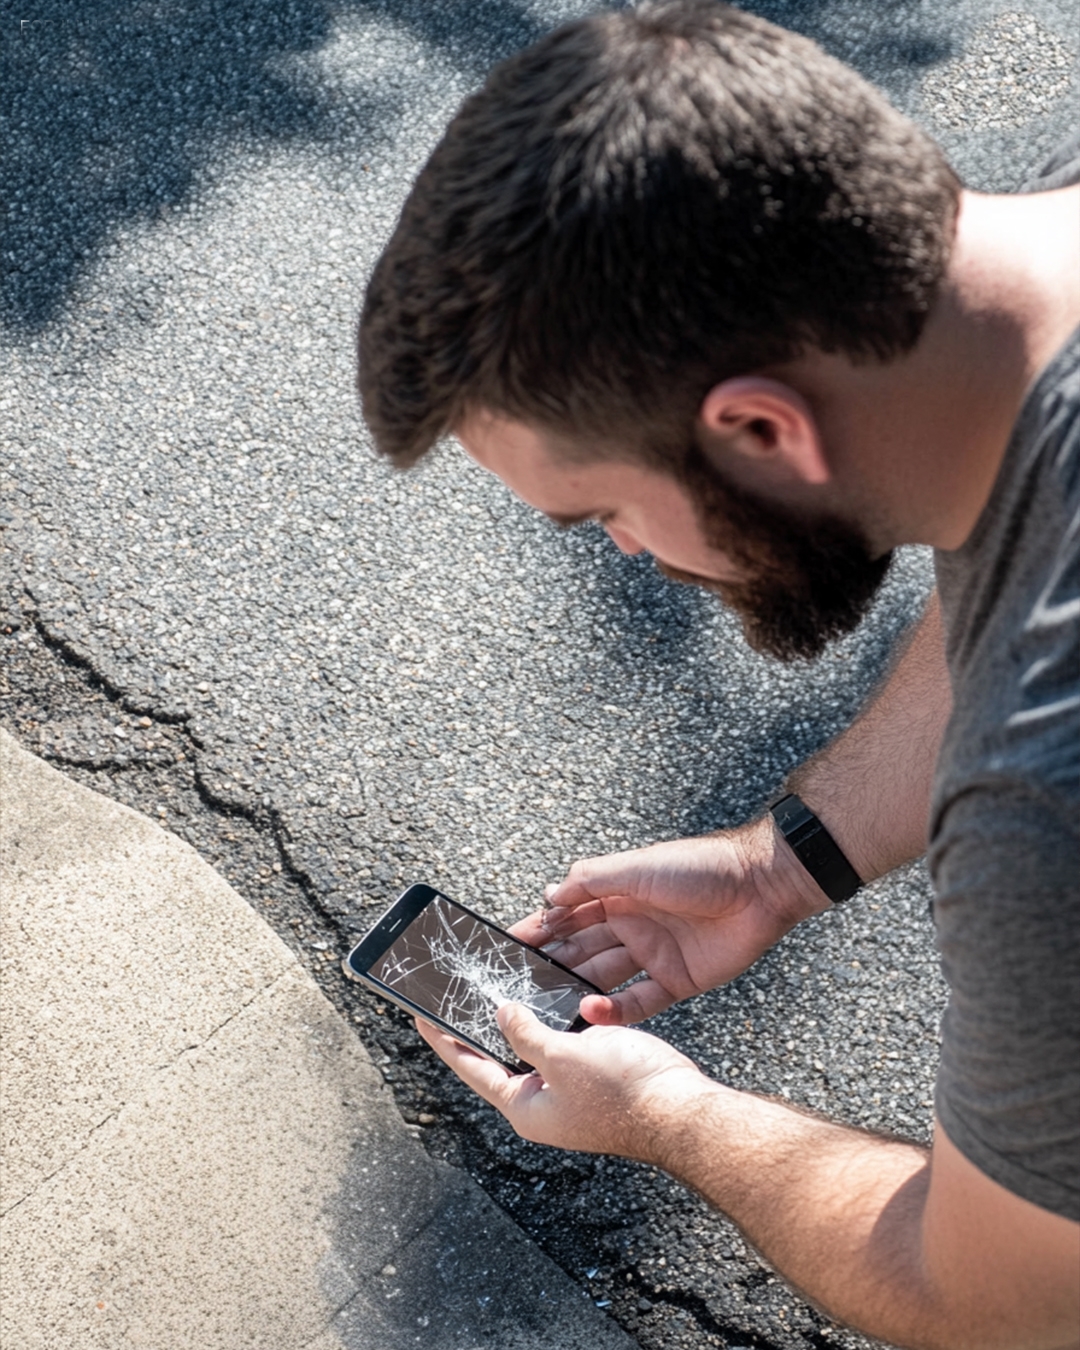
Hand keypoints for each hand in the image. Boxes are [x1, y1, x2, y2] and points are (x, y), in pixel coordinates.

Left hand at [416, 1004, 711, 1157]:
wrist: (681, 1107)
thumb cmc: (623, 1094)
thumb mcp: (562, 1058)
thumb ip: (525, 1034)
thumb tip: (501, 1014)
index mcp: (525, 1106)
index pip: (471, 1067)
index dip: (444, 1039)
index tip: (419, 1014)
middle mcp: (542, 1100)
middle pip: (498, 1055)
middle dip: (478, 1024)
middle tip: (454, 992)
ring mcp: (568, 1087)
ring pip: (531, 1044)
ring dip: (517, 1016)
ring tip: (493, 983)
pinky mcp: (592, 1071)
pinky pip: (560, 1040)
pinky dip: (549, 1016)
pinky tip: (543, 990)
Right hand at [509, 815, 829, 1024]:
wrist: (761, 887)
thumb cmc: (697, 867)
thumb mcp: (636, 867)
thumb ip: (590, 881)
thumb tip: (547, 897)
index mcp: (617, 894)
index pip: (567, 915)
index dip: (538, 929)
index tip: (505, 946)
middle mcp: (630, 924)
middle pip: (580, 950)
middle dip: (549, 965)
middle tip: (516, 987)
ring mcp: (652, 954)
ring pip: (603, 978)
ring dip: (574, 991)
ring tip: (546, 1008)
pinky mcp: (676, 980)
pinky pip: (637, 1002)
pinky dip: (613, 1011)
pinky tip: (589, 1014)